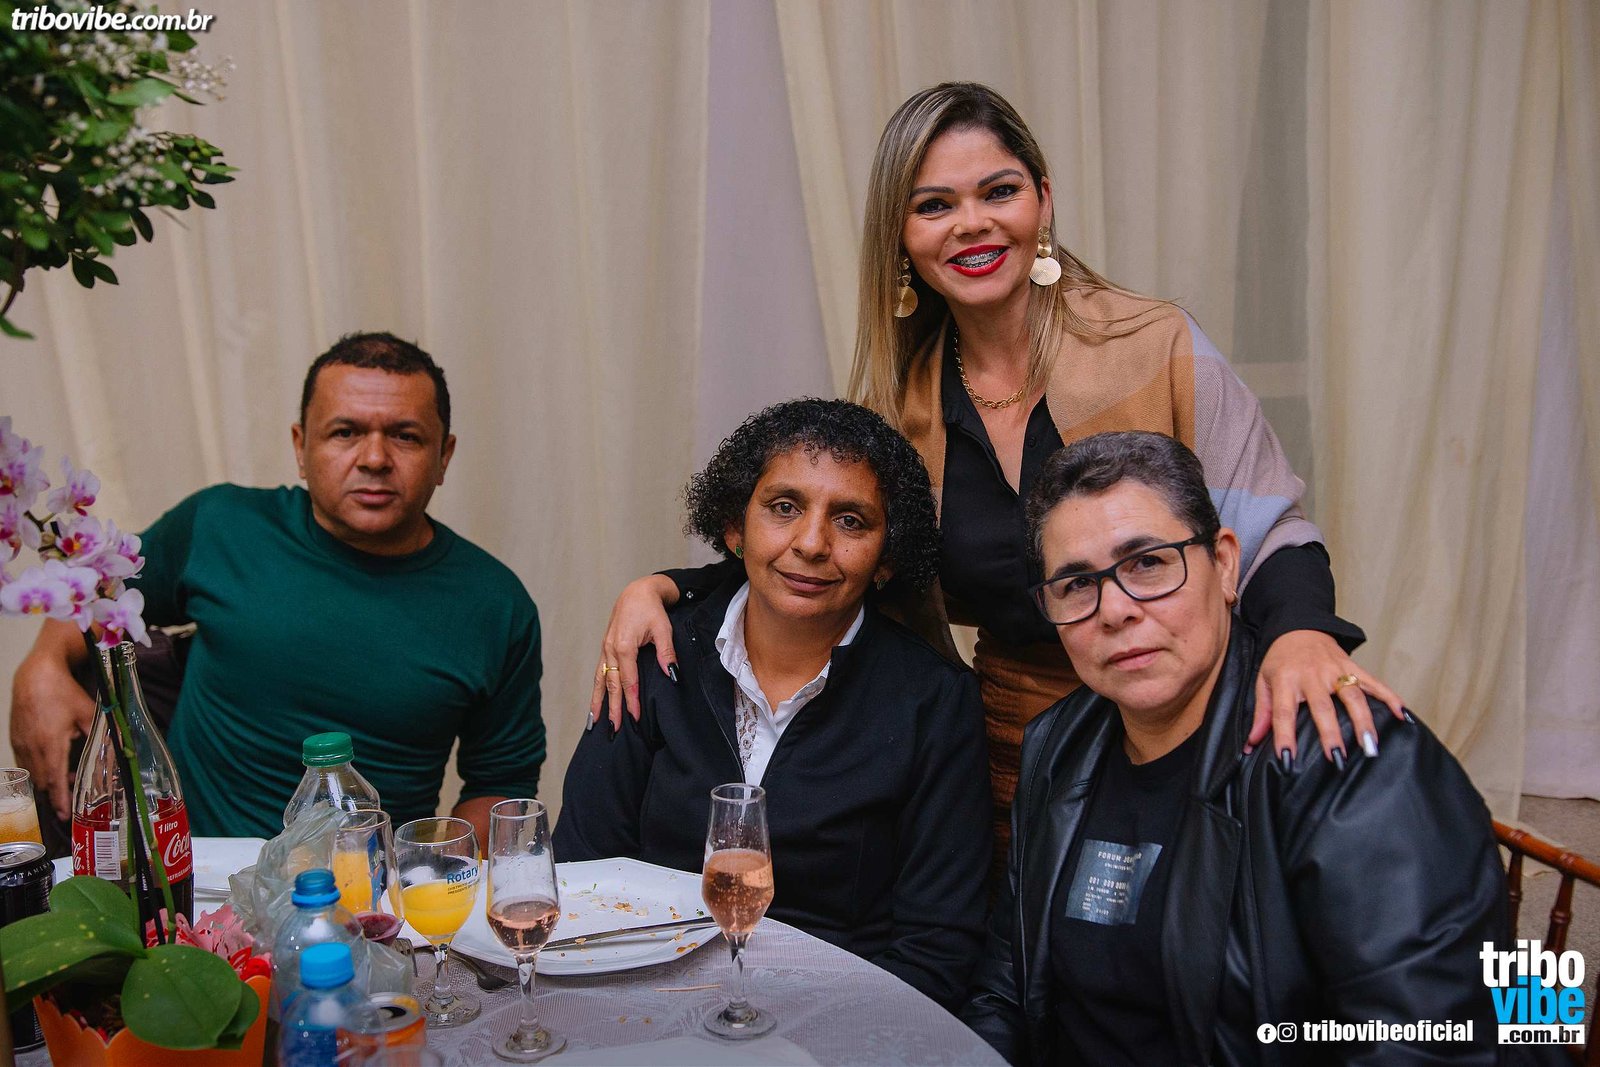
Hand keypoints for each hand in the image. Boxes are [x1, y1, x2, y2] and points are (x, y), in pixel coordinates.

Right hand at [11, 649, 96, 819]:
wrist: (35, 676)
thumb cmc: (63, 693)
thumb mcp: (88, 713)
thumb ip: (104, 733)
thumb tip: (124, 747)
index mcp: (51, 745)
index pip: (55, 781)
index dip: (60, 800)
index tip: (64, 815)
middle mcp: (32, 748)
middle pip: (43, 781)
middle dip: (56, 793)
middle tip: (71, 798)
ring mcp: (21, 744)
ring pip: (32, 773)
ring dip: (47, 781)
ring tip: (65, 778)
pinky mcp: (15, 739)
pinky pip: (24, 762)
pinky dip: (37, 769)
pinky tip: (51, 764)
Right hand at [588, 574, 679, 730]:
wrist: (638, 591)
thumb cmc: (651, 608)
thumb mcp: (663, 629)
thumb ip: (666, 653)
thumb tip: (672, 674)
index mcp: (624, 646)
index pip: (628, 681)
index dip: (632, 701)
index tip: (635, 719)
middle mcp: (610, 649)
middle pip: (611, 685)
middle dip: (612, 709)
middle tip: (614, 730)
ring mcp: (605, 649)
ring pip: (600, 681)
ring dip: (598, 702)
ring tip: (594, 722)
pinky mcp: (605, 647)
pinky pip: (599, 672)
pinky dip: (597, 688)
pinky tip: (596, 701)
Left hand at [1247, 629, 1405, 765]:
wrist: (1297, 626)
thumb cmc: (1280, 660)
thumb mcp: (1263, 681)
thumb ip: (1261, 713)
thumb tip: (1251, 745)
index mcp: (1285, 680)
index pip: (1283, 712)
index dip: (1284, 737)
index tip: (1288, 760)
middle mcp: (1311, 675)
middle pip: (1322, 707)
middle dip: (1331, 733)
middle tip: (1338, 758)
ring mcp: (1335, 670)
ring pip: (1353, 696)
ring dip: (1363, 722)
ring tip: (1370, 747)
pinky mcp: (1352, 666)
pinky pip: (1374, 682)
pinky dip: (1389, 697)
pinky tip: (1401, 715)